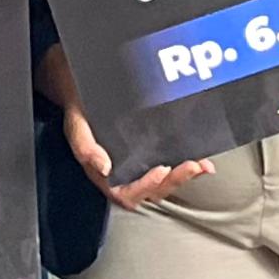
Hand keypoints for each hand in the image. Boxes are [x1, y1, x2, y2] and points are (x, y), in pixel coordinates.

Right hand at [37, 44, 210, 215]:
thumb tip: (104, 168)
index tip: (160, 170)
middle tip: (191, 166)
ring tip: (202, 165)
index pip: (126, 192)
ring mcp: (138, 164)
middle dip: (174, 181)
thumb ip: (85, 146)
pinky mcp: (149, 151)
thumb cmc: (79, 107)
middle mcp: (123, 172)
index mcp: (104, 173)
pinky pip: (169, 166)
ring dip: (184, 176)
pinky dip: (187, 166)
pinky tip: (203, 161)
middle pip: (151, 190)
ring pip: (163, 181)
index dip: (145, 187)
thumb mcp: (76, 124)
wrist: (82, 86)